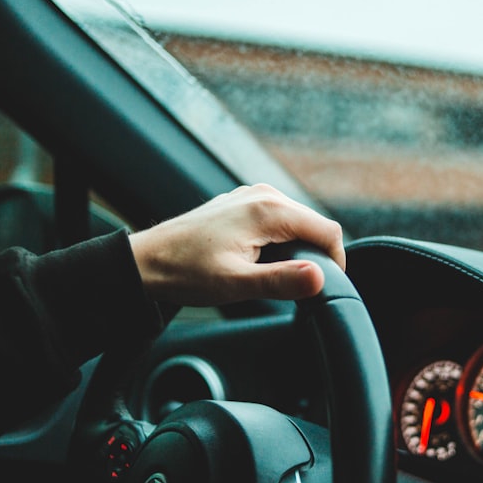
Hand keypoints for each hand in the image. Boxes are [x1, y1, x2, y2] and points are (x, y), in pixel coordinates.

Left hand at [128, 183, 344, 305]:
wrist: (146, 261)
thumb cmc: (185, 272)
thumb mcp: (236, 284)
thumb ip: (281, 281)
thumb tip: (319, 278)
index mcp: (268, 210)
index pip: (328, 231)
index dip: (335, 262)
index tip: (322, 287)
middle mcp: (264, 194)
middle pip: (314, 225)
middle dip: (313, 255)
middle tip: (291, 287)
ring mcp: (252, 195)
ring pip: (297, 222)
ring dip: (295, 249)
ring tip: (269, 275)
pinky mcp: (243, 203)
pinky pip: (278, 220)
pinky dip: (279, 241)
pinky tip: (256, 261)